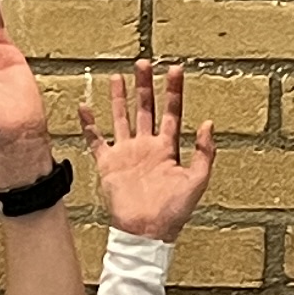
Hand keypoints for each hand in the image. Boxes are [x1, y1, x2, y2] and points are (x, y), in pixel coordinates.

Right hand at [93, 59, 214, 245]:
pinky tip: (85, 108)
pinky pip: (96, 140)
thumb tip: (208, 124)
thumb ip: (205, 153)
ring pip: (121, 118)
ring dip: (119, 98)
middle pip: (145, 108)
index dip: (174, 91)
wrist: (145, 231)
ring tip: (118, 78)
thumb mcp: (197, 181)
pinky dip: (89, 125)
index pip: (172, 112)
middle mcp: (146, 146)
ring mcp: (126, 153)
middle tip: (143, 63)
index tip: (175, 70)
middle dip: (145, 85)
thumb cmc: (173, 212)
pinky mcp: (108, 164)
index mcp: (167, 149)